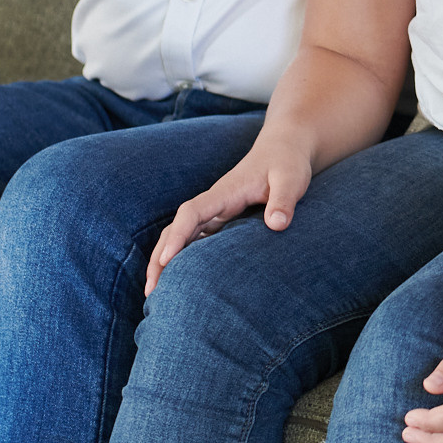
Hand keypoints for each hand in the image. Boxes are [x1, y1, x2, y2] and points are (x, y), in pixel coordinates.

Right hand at [145, 135, 314, 295]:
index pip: (191, 213)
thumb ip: (284, 200)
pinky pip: (196, 239)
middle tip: (151, 290)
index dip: (177, 235)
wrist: (285, 148)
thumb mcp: (291, 179)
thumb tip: (277, 225)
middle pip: (176, 228)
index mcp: (224, 192)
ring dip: (165, 260)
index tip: (167, 260)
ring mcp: (216, 211)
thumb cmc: (287, 163)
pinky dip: (183, 257)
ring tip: (155, 293)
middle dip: (160, 256)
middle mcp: (214, 203)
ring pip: (182, 235)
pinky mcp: (222, 219)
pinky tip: (179, 280)